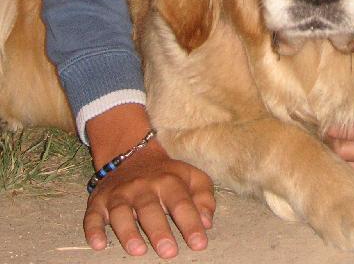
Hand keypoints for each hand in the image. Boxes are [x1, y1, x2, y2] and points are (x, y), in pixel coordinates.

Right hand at [84, 140, 214, 257]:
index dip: (191, 223)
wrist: (132, 154)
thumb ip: (203, 196)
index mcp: (168, 180)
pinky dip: (93, 229)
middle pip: (150, 208)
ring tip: (138, 251)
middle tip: (169, 252)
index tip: (200, 244)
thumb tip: (207, 222)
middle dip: (159, 230)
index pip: (181, 202)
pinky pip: (92, 215)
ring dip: (127, 231)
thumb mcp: (191, 177)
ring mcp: (119, 193)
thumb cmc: (167, 175)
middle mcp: (142, 186)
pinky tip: (98, 244)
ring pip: (120, 211)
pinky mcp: (99, 201)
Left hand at [327, 50, 353, 174]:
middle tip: (322, 109)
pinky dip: (352, 156)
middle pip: (339, 146)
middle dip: (329, 128)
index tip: (320, 97)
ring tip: (332, 122)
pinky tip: (348, 138)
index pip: (340, 126)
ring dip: (338, 143)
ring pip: (348, 161)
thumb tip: (350, 47)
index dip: (327, 111)